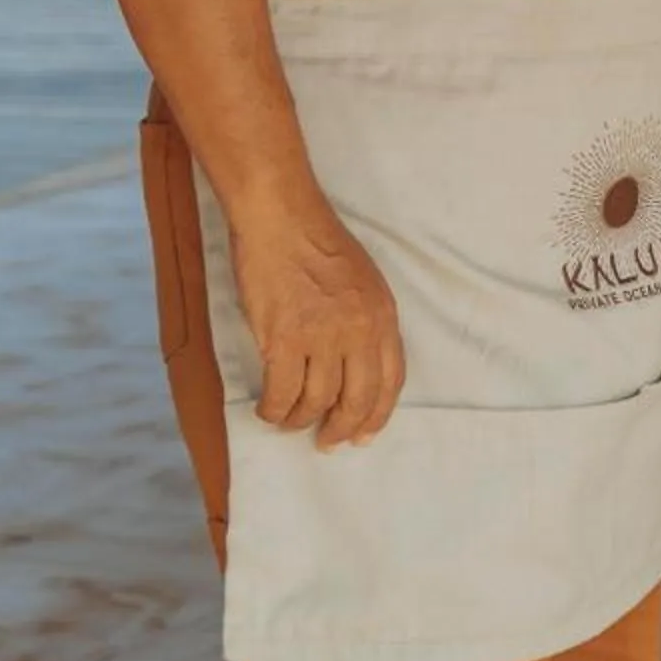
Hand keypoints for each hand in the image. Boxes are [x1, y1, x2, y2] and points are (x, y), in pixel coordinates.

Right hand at [228, 202, 405, 450]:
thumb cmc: (319, 243)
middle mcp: (359, 331)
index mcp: (383, 316)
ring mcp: (322, 337)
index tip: (363, 435)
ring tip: (290, 423)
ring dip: (301, 421)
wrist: (282, 218)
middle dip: (342, 429)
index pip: (390, 381)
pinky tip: (269, 410)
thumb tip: (357, 366)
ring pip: (316, 402)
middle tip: (326, 442)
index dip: (377, 415)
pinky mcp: (283, 340)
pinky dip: (274, 410)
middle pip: (357, 400)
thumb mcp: (365, 282)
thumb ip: (367, 322)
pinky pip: (281, 394)